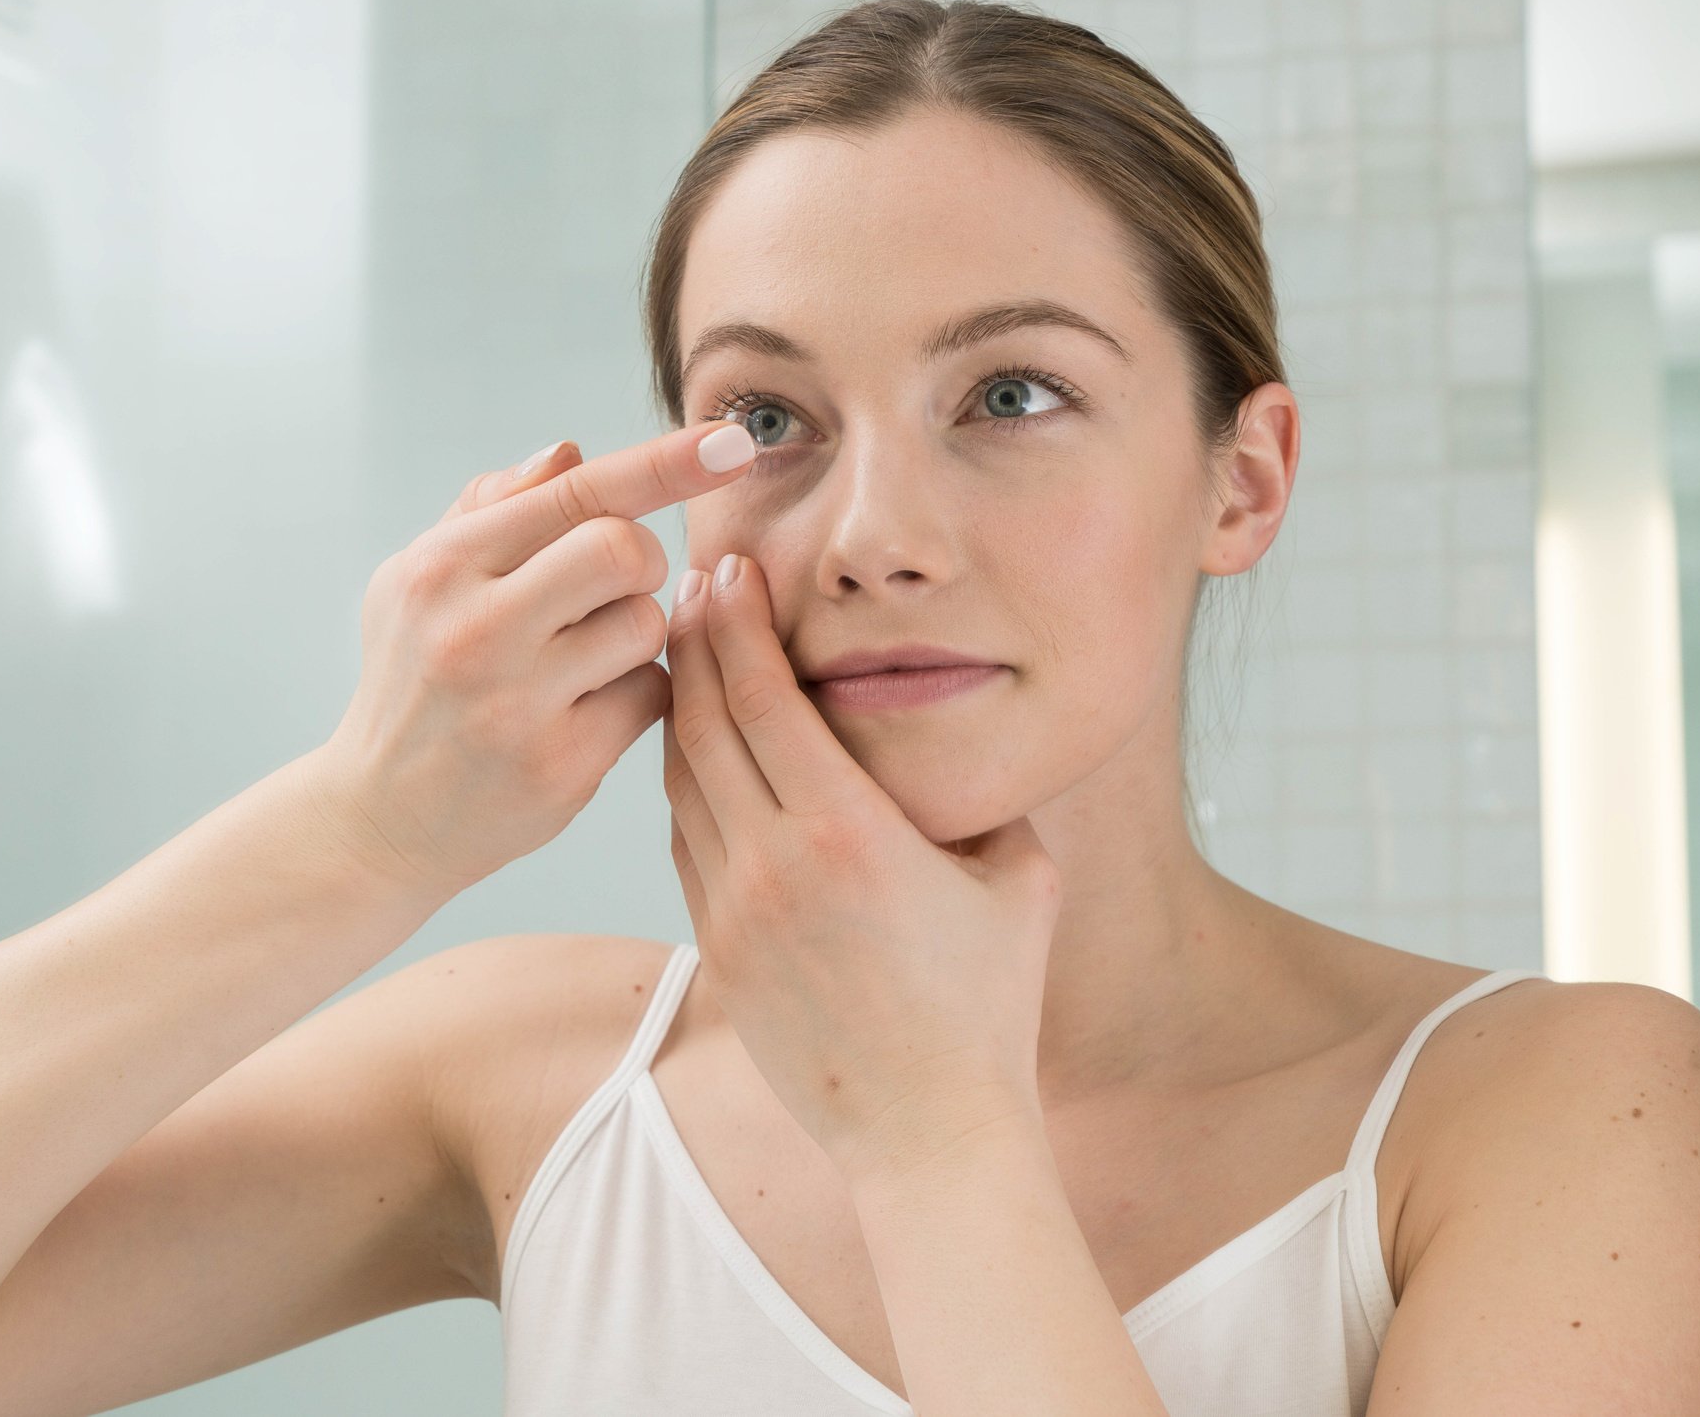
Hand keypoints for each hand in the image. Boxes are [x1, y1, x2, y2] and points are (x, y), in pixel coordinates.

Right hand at [309, 421, 757, 898]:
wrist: (378, 816)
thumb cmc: (415, 679)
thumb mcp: (420, 583)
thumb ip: (494, 510)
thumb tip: (570, 453)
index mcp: (442, 567)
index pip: (574, 494)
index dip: (663, 464)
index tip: (732, 443)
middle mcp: (474, 628)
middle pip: (625, 550)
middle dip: (640, 562)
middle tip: (609, 592)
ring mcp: (517, 702)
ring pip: (648, 625)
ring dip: (637, 635)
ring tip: (583, 661)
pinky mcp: (559, 765)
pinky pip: (652, 696)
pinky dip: (637, 695)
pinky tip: (588, 712)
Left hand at [661, 551, 1062, 1185]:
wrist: (927, 1130)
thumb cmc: (988, 1004)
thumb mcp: (1018, 878)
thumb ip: (984, 796)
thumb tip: (963, 736)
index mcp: (849, 833)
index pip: (766, 700)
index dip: (739, 626)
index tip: (728, 570)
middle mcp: (774, 865)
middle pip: (705, 726)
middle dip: (696, 645)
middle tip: (694, 585)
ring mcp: (733, 911)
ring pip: (681, 783)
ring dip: (681, 711)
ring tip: (688, 653)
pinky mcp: (717, 950)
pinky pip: (684, 842)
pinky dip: (685, 783)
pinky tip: (698, 751)